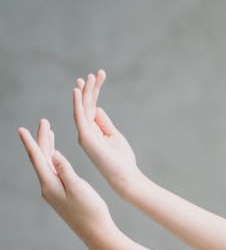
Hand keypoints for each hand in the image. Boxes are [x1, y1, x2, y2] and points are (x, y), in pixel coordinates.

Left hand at [18, 118, 116, 249]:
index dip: (30, 142)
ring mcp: (54, 192)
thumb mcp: (79, 188)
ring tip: (49, 132)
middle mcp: (48, 188)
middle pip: (41, 158)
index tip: (22, 129)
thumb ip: (65, 170)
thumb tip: (53, 154)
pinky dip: (53, 159)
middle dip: (42, 139)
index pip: (37, 158)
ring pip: (47, 164)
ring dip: (47, 147)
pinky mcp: (61, 195)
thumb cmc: (90, 211)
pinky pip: (53, 171)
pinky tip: (56, 156)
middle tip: (43, 121)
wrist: (96, 232)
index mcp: (50, 185)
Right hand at [73, 70, 138, 193]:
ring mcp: (84, 134)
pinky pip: (80, 116)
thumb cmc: (121, 158)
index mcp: (93, 130)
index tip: (97, 77)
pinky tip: (78, 89)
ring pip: (83, 107)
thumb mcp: (113, 135)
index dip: (93, 92)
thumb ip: (104, 121)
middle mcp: (86, 131)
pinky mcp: (85, 137)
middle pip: (87, 105)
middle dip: (90, 88)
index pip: (91, 107)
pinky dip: (78, 102)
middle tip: (96, 74)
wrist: (124, 175)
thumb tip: (97, 107)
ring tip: (91, 76)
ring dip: (86, 91)